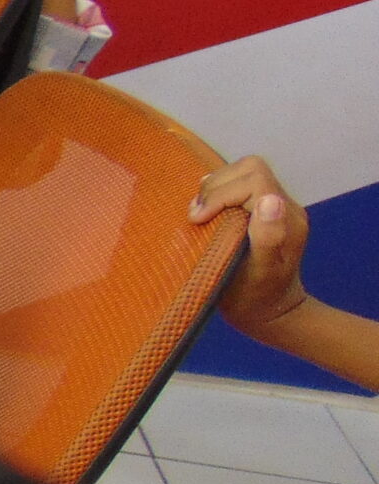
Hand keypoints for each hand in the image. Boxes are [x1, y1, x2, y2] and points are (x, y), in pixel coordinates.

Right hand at [193, 155, 309, 338]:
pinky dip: (217, 193)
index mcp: (286, 218)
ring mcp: (273, 207)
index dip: (220, 193)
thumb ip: (268, 237)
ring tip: (198, 214)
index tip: (198, 219)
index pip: (254, 180)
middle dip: (217, 187)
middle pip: (250, 169)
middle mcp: (284, 206)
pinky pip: (239, 186)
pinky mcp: (261, 212)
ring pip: (243, 173)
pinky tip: (206, 212)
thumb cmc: (258, 299)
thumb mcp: (262, 273)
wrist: (271, 314)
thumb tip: (270, 200)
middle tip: (196, 215)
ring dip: (215, 188)